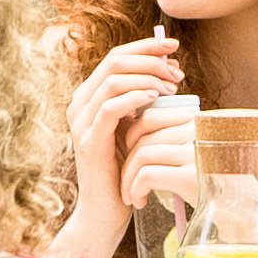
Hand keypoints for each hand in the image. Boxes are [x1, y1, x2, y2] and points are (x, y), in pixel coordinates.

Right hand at [64, 37, 176, 206]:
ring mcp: (81, 122)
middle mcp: (80, 104)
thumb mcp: (136, 127)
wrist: (106, 211)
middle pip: (113, 62)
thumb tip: (170, 72)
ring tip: (171, 86)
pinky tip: (156, 98)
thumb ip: (144, 101)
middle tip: (177, 68)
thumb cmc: (126, 169)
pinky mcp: (90, 140)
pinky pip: (111, 108)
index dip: (145, 46)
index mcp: (90, 97)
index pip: (116, 57)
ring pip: (112, 80)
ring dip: (146, 77)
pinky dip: (135, 97)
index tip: (174, 46)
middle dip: (149, 58)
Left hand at [118, 96, 203, 228]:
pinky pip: (146, 175)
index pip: (151, 116)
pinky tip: (139, 201)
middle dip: (126, 161)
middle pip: (142, 137)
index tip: (129, 155)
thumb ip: (174, 137)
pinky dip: (135, 189)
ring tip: (131, 195)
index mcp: (198, 122)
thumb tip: (130, 126)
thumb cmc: (212, 182)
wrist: (240, 212)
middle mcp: (197, 133)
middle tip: (125, 181)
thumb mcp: (197, 152)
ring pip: (141, 155)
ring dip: (127, 178)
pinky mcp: (188, 177)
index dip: (131, 135)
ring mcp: (194, 153)